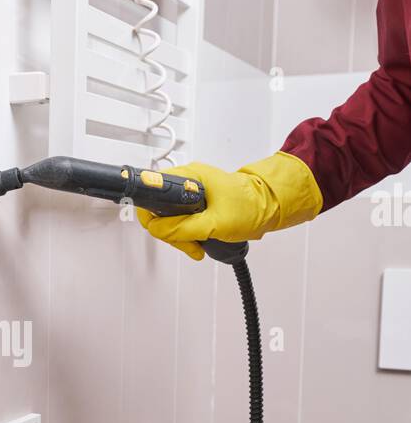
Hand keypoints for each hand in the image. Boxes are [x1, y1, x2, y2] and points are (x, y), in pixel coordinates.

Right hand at [136, 154, 323, 260]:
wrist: (270, 206)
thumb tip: (158, 230)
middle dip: (170, 232)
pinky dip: (187, 234)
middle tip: (187, 244)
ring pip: (170, 218)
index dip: (152, 214)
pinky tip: (198, 241)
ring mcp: (192, 192)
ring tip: (197, 246)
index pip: (153, 192)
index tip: (160, 228)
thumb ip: (183, 228)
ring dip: (180, 236)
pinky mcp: (197, 203)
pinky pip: (181, 220)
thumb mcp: (215, 222)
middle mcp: (188, 181)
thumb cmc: (250, 206)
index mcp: (190, 176)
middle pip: (159, 209)